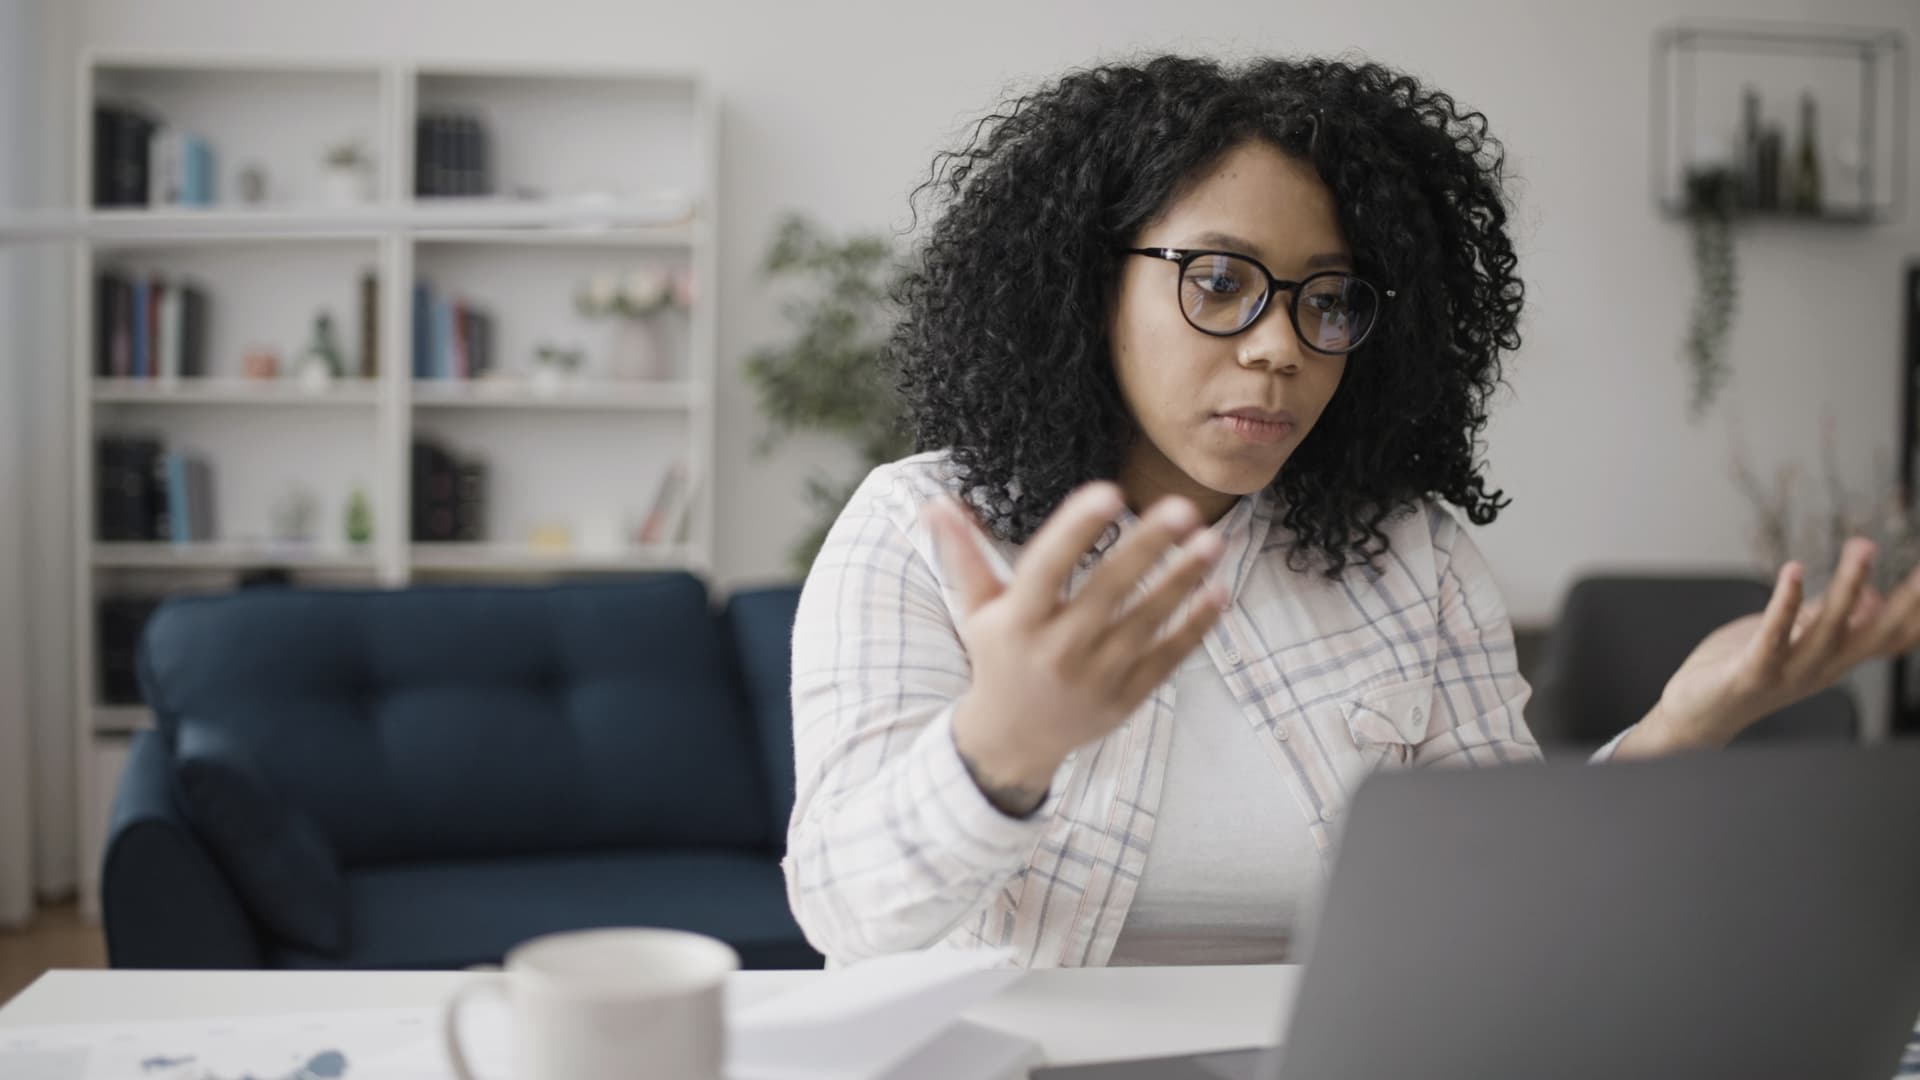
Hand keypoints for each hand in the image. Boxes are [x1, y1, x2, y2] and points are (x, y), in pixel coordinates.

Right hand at [925, 482, 1228, 812]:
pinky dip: (1194, 627)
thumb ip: (964, 556)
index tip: (1109, 491)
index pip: (1048, 568)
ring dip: (1182, 581)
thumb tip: (935, 503)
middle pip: (1107, 592)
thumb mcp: (977, 610)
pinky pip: (1166, 658)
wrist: (1012, 741)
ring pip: (1146, 623)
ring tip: (1213, 540)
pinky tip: (1218, 591)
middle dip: (1146, 548)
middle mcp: (1056, 651)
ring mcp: (1095, 678)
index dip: (1077, 529)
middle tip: (1184, 507)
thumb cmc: (998, 659)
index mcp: (1017, 622)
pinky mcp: (1126, 698)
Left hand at [1644, 538, 1919, 751]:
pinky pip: (1774, 635)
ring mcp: (1789, 671)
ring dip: (1848, 587)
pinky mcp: (1752, 671)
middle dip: (1905, 600)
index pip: (1892, 637)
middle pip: (1875, 634)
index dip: (1917, 611)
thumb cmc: (1745, 670)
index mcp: (1836, 659)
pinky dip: (1786, 602)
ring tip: (1863, 548)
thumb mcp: (1794, 638)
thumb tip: (1869, 593)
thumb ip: (1826, 616)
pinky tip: (1795, 571)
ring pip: (1828, 629)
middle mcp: (1822, 668)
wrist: (1696, 716)